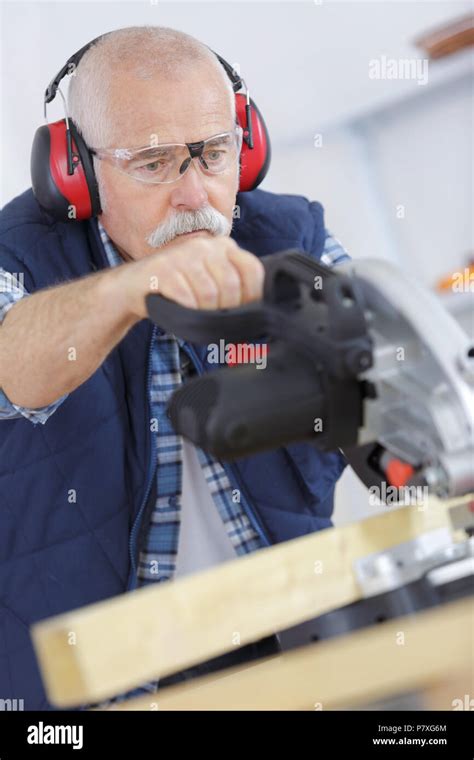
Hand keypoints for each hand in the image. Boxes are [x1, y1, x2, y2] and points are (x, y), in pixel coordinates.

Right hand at [117, 235, 264, 319]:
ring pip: (210, 295)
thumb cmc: (178, 287)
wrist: (134, 287)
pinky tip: (177, 308)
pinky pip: (187, 299)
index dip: (252, 296)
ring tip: (193, 311)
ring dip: (203, 312)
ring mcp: (183, 255)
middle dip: (225, 310)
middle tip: (212, 317)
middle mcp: (205, 245)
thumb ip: (233, 285)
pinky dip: (185, 311)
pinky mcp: (164, 269)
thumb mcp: (210, 279)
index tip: (242, 311)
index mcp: (223, 246)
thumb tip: (259, 311)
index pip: (253, 270)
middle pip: (232, 287)